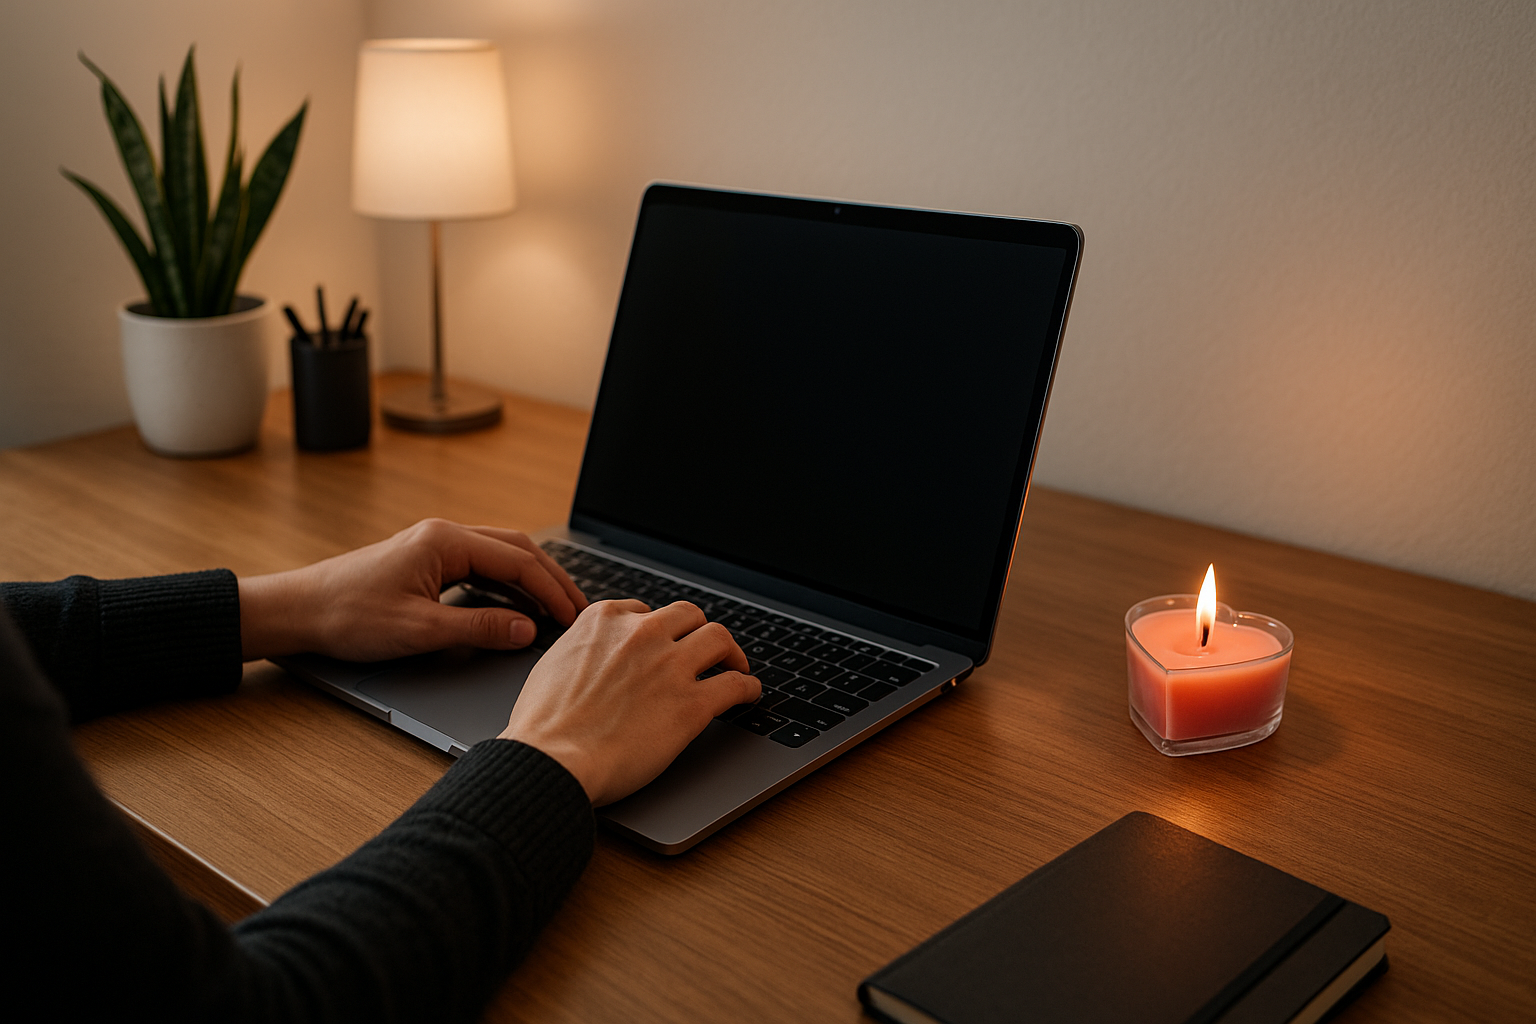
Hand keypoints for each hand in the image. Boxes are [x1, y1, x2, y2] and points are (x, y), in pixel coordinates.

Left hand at [238, 518, 586, 661]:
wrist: (300, 610)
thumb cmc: (348, 615)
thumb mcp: (418, 629)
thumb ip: (479, 628)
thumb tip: (527, 629)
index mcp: (445, 541)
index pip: (517, 561)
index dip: (551, 590)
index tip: (573, 617)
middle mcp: (444, 535)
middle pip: (517, 549)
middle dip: (551, 579)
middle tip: (579, 609)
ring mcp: (436, 546)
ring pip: (501, 556)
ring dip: (532, 581)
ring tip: (558, 609)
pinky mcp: (428, 562)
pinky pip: (482, 567)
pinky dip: (509, 585)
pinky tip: (519, 606)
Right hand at [500, 599, 759, 805]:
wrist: (550, 759)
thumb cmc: (543, 725)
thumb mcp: (554, 664)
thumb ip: (582, 651)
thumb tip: (592, 659)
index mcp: (606, 620)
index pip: (646, 611)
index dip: (660, 631)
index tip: (665, 644)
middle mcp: (642, 634)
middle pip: (689, 616)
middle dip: (698, 632)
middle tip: (706, 652)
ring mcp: (670, 666)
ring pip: (719, 639)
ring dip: (731, 653)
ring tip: (735, 666)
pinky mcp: (691, 704)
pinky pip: (735, 685)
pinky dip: (747, 688)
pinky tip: (748, 695)